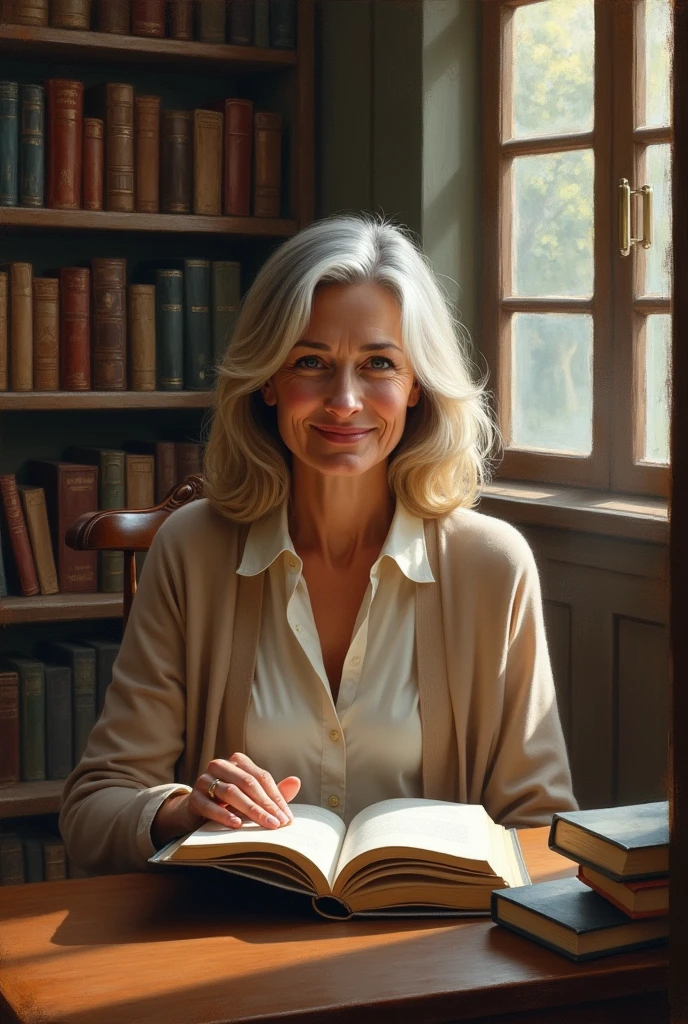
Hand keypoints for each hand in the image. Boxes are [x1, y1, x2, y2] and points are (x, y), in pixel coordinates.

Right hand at [151, 753, 300, 847]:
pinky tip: (236, 824)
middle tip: (279, 823)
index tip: (287, 817)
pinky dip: (223, 814)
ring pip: (230, 792)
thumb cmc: (231, 802)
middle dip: (266, 805)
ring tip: (264, 823)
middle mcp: (221, 766)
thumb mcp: (253, 797)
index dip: (276, 797)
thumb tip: (296, 782)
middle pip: (248, 783)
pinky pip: (209, 805)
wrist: (197, 810)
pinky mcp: (193, 797)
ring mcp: (205, 780)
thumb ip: (273, 791)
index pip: (262, 777)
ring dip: (250, 810)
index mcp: (238, 761)